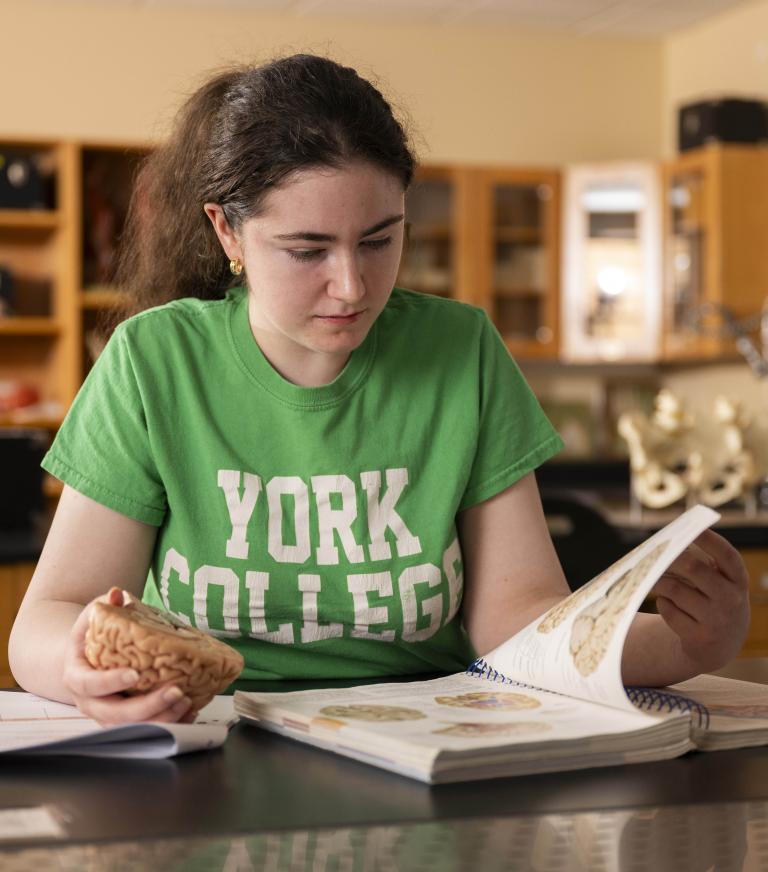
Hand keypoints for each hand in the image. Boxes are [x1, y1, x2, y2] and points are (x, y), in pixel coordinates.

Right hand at [62, 587, 197, 725]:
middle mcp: (91, 702)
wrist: (83, 660)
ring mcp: (109, 716)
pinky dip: (170, 722)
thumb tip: (117, 594)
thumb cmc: (90, 637)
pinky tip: (191, 710)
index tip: (134, 674)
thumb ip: (104, 606)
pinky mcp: (128, 722)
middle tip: (175, 691)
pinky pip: (148, 730)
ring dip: (162, 719)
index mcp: (78, 677)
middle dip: (147, 707)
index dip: (110, 682)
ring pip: (133, 728)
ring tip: (187, 702)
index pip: (89, 684)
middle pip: (115, 714)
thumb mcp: (92, 619)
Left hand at [653, 529, 749, 673]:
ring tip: (653, 578)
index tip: (691, 527)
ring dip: (659, 582)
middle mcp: (731, 599)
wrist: (719, 645)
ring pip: (675, 590)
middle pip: (694, 568)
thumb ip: (703, 564)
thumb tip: (667, 544)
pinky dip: (663, 603)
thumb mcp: (720, 583)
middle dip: (670, 557)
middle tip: (654, 552)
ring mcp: (716, 620)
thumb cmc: (713, 601)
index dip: (710, 540)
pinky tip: (666, 603)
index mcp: (738, 580)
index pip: (727, 556)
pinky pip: (669, 610)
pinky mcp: (699, 638)